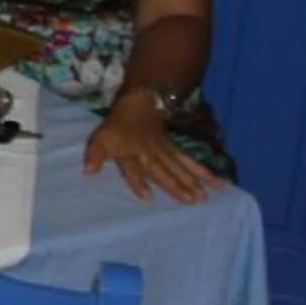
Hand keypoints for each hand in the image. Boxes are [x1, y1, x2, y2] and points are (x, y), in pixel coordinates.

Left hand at [87, 95, 216, 202]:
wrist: (138, 104)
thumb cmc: (116, 127)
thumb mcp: (99, 139)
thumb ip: (94, 155)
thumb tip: (88, 171)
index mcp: (129, 153)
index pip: (133, 169)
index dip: (139, 182)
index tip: (148, 197)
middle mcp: (148, 154)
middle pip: (163, 170)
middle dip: (176, 185)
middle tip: (190, 200)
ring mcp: (164, 152)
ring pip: (179, 167)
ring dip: (191, 181)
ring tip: (204, 196)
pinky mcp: (174, 150)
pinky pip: (189, 161)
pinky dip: (202, 171)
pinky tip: (217, 182)